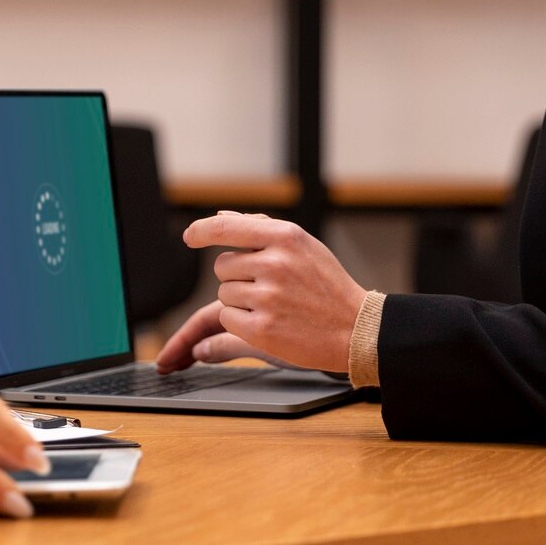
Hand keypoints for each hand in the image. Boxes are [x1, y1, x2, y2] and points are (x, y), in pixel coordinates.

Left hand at [170, 211, 366, 374]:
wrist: (356, 329)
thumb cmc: (328, 285)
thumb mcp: (303, 246)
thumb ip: (260, 229)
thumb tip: (220, 216)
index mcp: (285, 237)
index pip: (226, 228)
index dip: (201, 231)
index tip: (189, 237)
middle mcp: (275, 264)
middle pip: (222, 266)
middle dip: (237, 276)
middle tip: (269, 286)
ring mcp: (268, 297)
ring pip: (224, 294)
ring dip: (240, 301)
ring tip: (274, 305)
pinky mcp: (262, 329)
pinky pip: (227, 318)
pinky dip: (241, 322)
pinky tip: (269, 322)